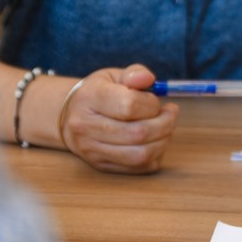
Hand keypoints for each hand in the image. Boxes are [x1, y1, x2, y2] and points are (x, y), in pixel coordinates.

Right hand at [60, 65, 178, 173]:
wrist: (70, 117)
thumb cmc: (99, 93)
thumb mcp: (113, 76)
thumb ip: (134, 74)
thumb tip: (148, 79)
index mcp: (90, 98)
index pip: (129, 105)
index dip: (152, 104)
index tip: (156, 101)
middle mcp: (86, 126)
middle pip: (138, 133)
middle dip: (165, 123)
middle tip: (170, 114)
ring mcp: (92, 150)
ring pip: (140, 154)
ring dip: (163, 141)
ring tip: (165, 127)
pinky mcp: (101, 166)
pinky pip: (138, 167)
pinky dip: (155, 155)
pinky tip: (155, 141)